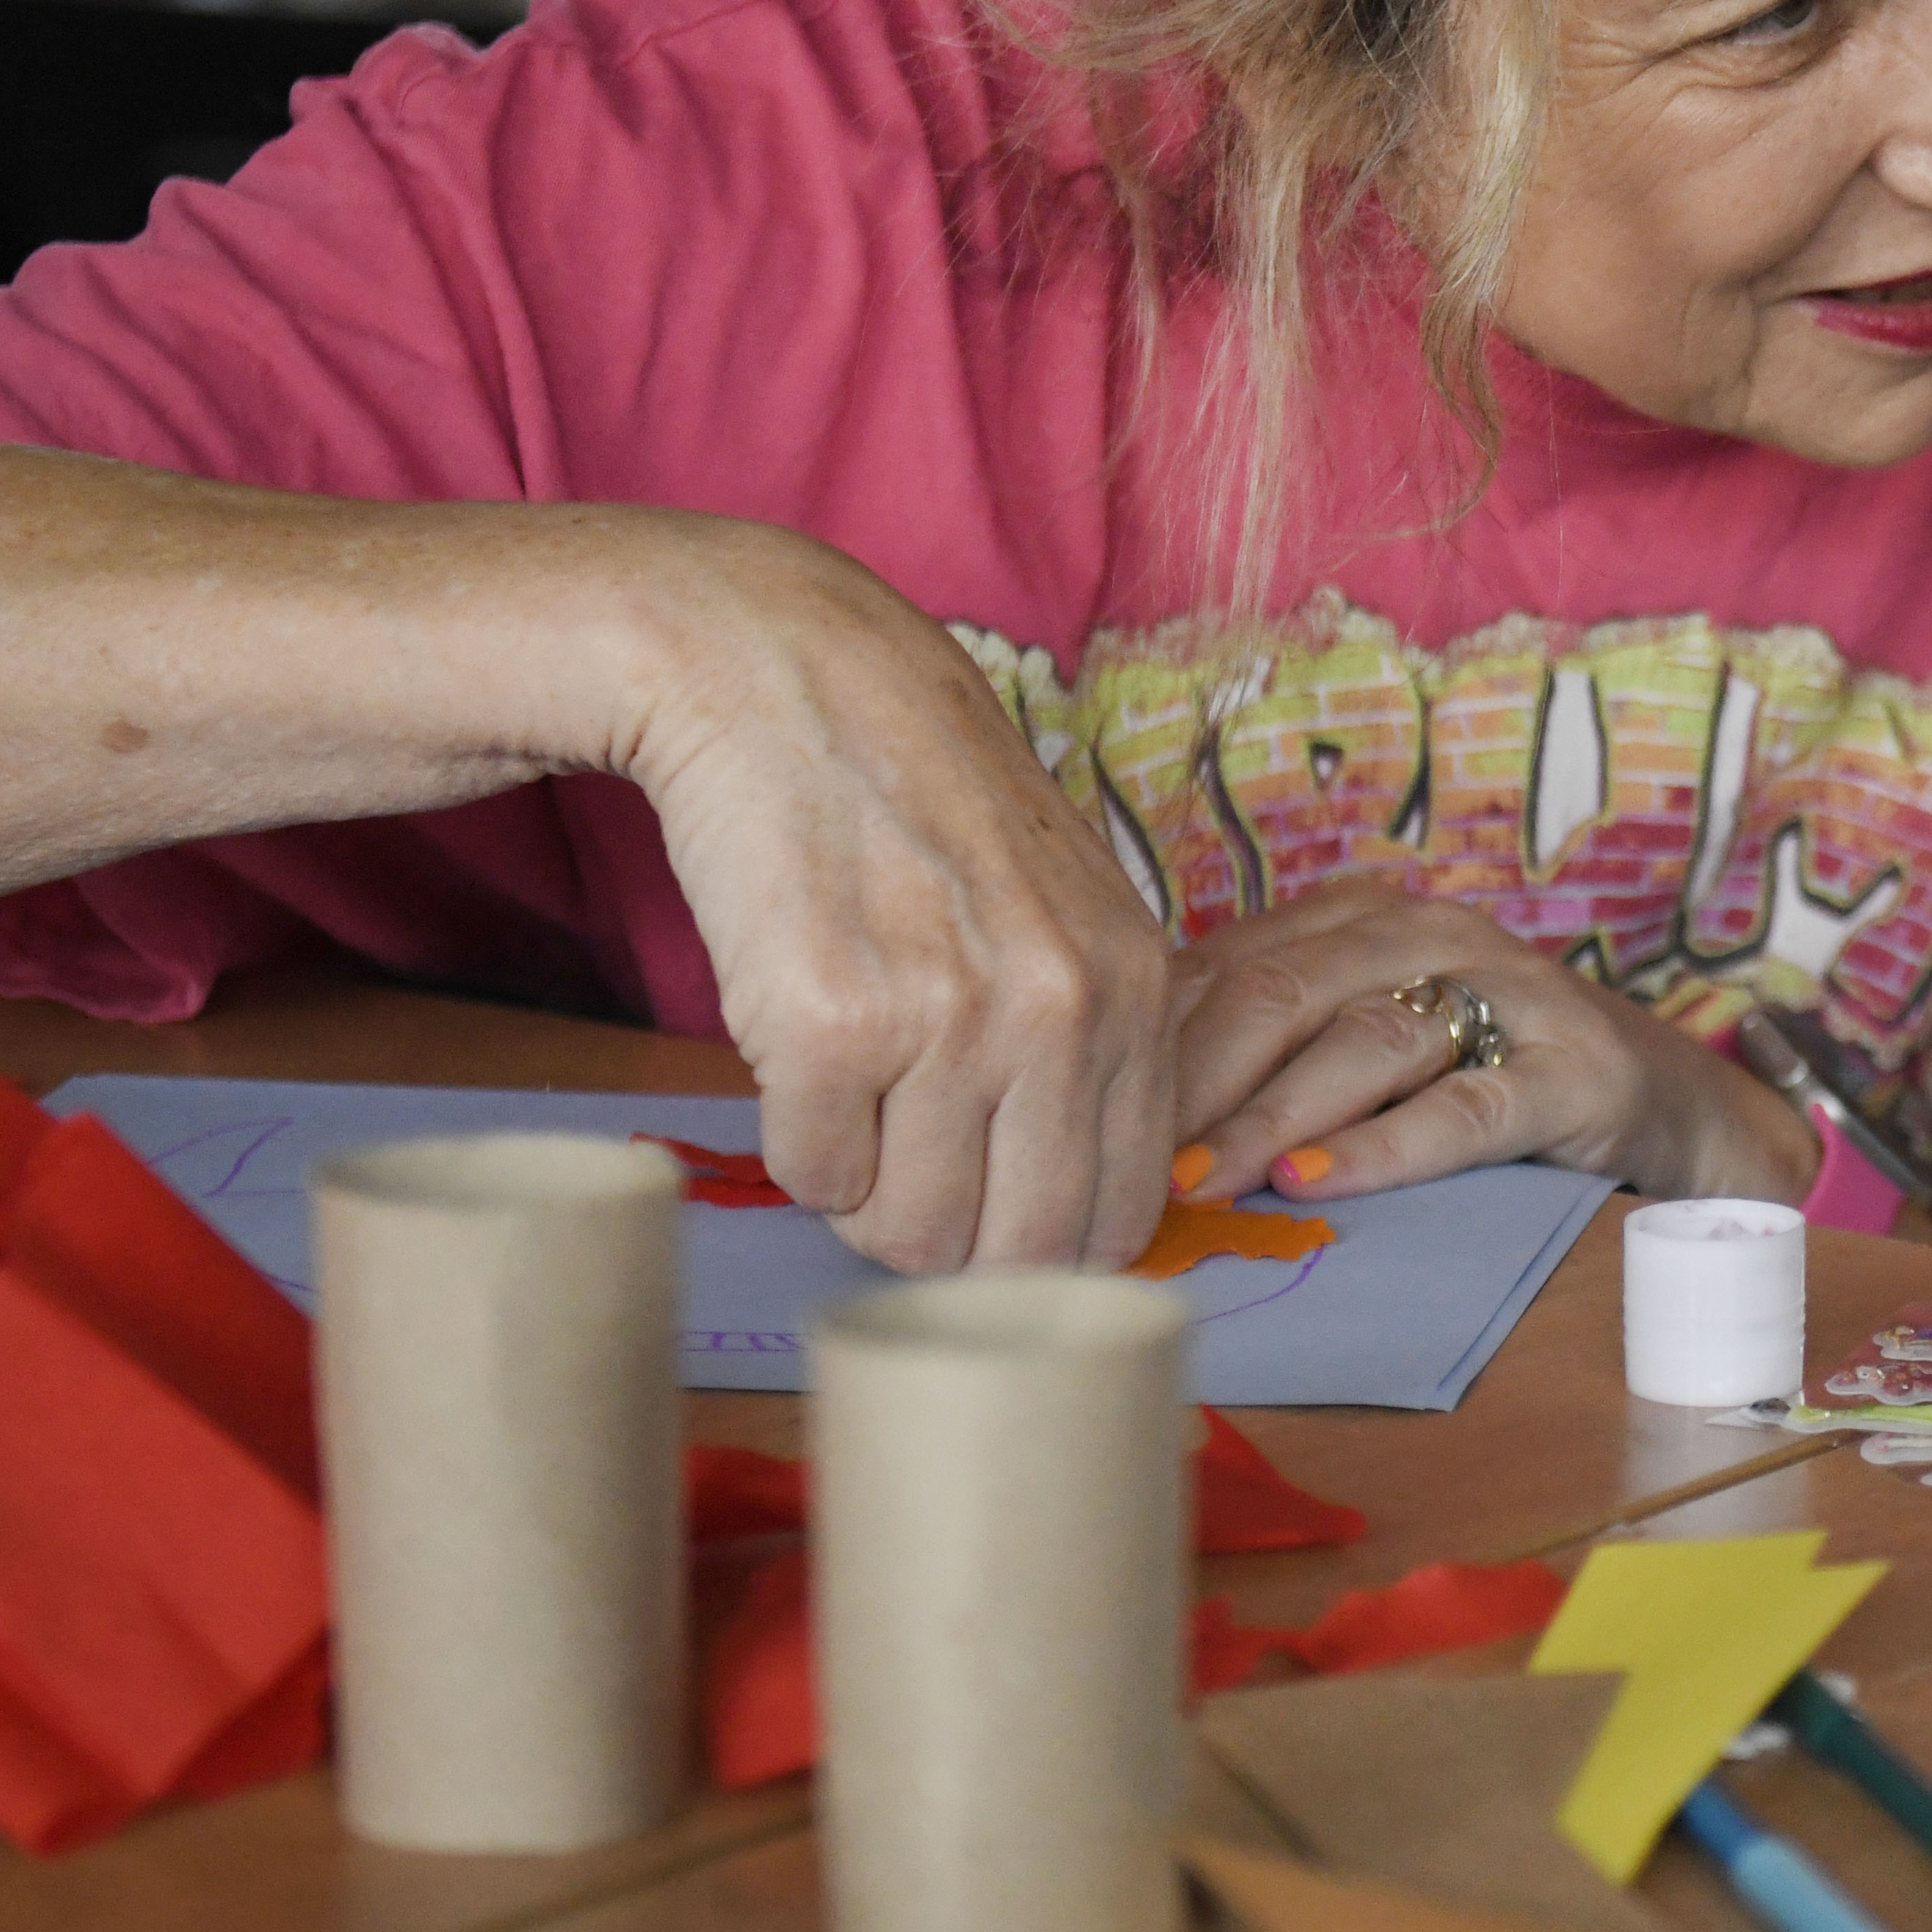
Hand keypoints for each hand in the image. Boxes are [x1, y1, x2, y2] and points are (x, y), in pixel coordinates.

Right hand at [602, 520, 1174, 1275]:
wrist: (794, 681)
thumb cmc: (928, 808)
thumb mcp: (1070, 912)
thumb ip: (1095, 1047)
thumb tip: (1072, 1218)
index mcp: (1137, 994)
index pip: (1119, 1215)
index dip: (1046, 1245)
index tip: (995, 1213)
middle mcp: (1060, 1013)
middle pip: (1020, 1249)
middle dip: (955, 1243)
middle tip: (908, 1175)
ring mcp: (946, 1021)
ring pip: (908, 1230)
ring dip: (868, 1191)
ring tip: (856, 1092)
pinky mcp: (827, 1025)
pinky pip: (813, 1174)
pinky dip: (797, 1140)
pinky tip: (800, 1048)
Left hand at [1157, 877, 1817, 1209]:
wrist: (1668, 1104)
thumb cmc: (1486, 1078)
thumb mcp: (1366, 1048)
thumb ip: (1265, 1057)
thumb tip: (1112, 1123)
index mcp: (1361, 919)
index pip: (1224, 964)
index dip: (1143, 1041)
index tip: (1072, 1116)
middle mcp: (1430, 934)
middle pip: (1280, 990)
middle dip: (1189, 1079)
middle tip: (1116, 1159)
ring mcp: (1508, 994)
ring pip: (1363, 1042)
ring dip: (1267, 1116)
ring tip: (1196, 1180)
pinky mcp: (1573, 1070)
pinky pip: (1464, 1108)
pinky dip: (1383, 1148)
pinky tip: (1315, 1183)